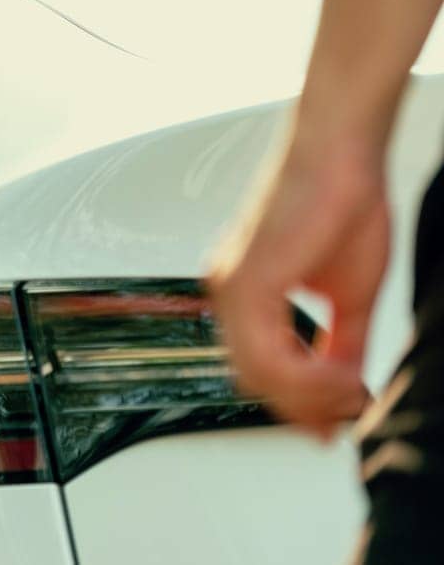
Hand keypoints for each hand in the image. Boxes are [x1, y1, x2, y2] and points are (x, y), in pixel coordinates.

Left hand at [207, 132, 388, 437]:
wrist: (338, 153)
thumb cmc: (339, 203)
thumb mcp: (347, 294)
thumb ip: (338, 343)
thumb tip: (342, 385)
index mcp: (242, 294)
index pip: (258, 370)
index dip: (297, 405)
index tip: (333, 424)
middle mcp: (226, 291)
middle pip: (254, 380)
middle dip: (306, 408)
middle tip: (347, 413)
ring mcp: (231, 286)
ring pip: (258, 373)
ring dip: (311, 395)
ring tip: (351, 389)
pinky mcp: (247, 279)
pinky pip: (266, 351)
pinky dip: (306, 375)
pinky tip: (339, 374)